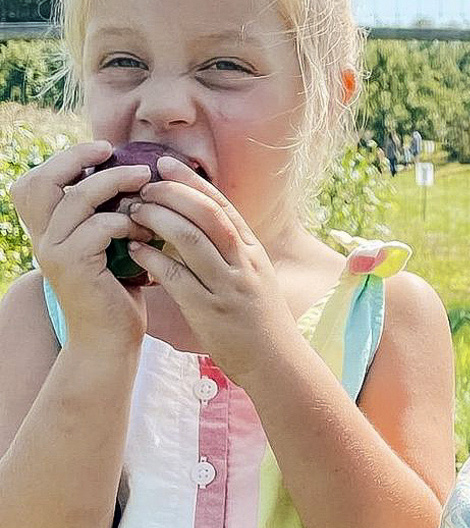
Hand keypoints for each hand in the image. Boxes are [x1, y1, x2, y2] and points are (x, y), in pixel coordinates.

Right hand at [9, 140, 153, 348]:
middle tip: (113, 151)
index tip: (102, 150)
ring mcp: (54, 252)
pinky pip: (99, 227)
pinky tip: (146, 231)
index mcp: (47, 232)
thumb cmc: (117, 295)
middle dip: (77, 158)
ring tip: (145, 181)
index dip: (63, 160)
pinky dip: (126, 221)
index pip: (35, 183)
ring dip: (114, 184)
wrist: (111, 342)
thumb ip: (106, 219)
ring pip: (77, 199)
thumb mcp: (108, 250)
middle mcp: (42, 239)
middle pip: (41, 182)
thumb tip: (133, 180)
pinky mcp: (75, 266)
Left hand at [126, 156, 299, 382]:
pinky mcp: (211, 311)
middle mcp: (245, 264)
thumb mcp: (256, 278)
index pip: (222, 206)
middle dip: (172, 193)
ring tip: (134, 211)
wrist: (277, 363)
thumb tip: (201, 225)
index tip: (166, 164)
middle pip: (207, 214)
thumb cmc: (260, 322)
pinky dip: (154, 259)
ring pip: (191, 239)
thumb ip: (233, 252)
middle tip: (143, 185)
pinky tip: (136, 250)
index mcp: (254, 252)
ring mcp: (229, 287)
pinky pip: (178, 276)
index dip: (192, 181)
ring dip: (158, 219)